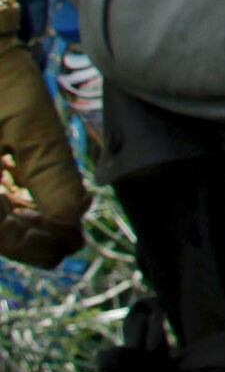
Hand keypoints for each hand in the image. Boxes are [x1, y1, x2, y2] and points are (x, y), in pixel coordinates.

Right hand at [0, 0, 86, 269]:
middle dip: (28, 231)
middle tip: (68, 236)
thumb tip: (71, 219)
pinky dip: (2, 192)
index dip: (37, 246)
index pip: (1, 236)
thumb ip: (52, 176)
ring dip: (16, 215)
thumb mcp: (29, 125)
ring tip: (55, 218)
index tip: (72, 244)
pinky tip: (27, 194)